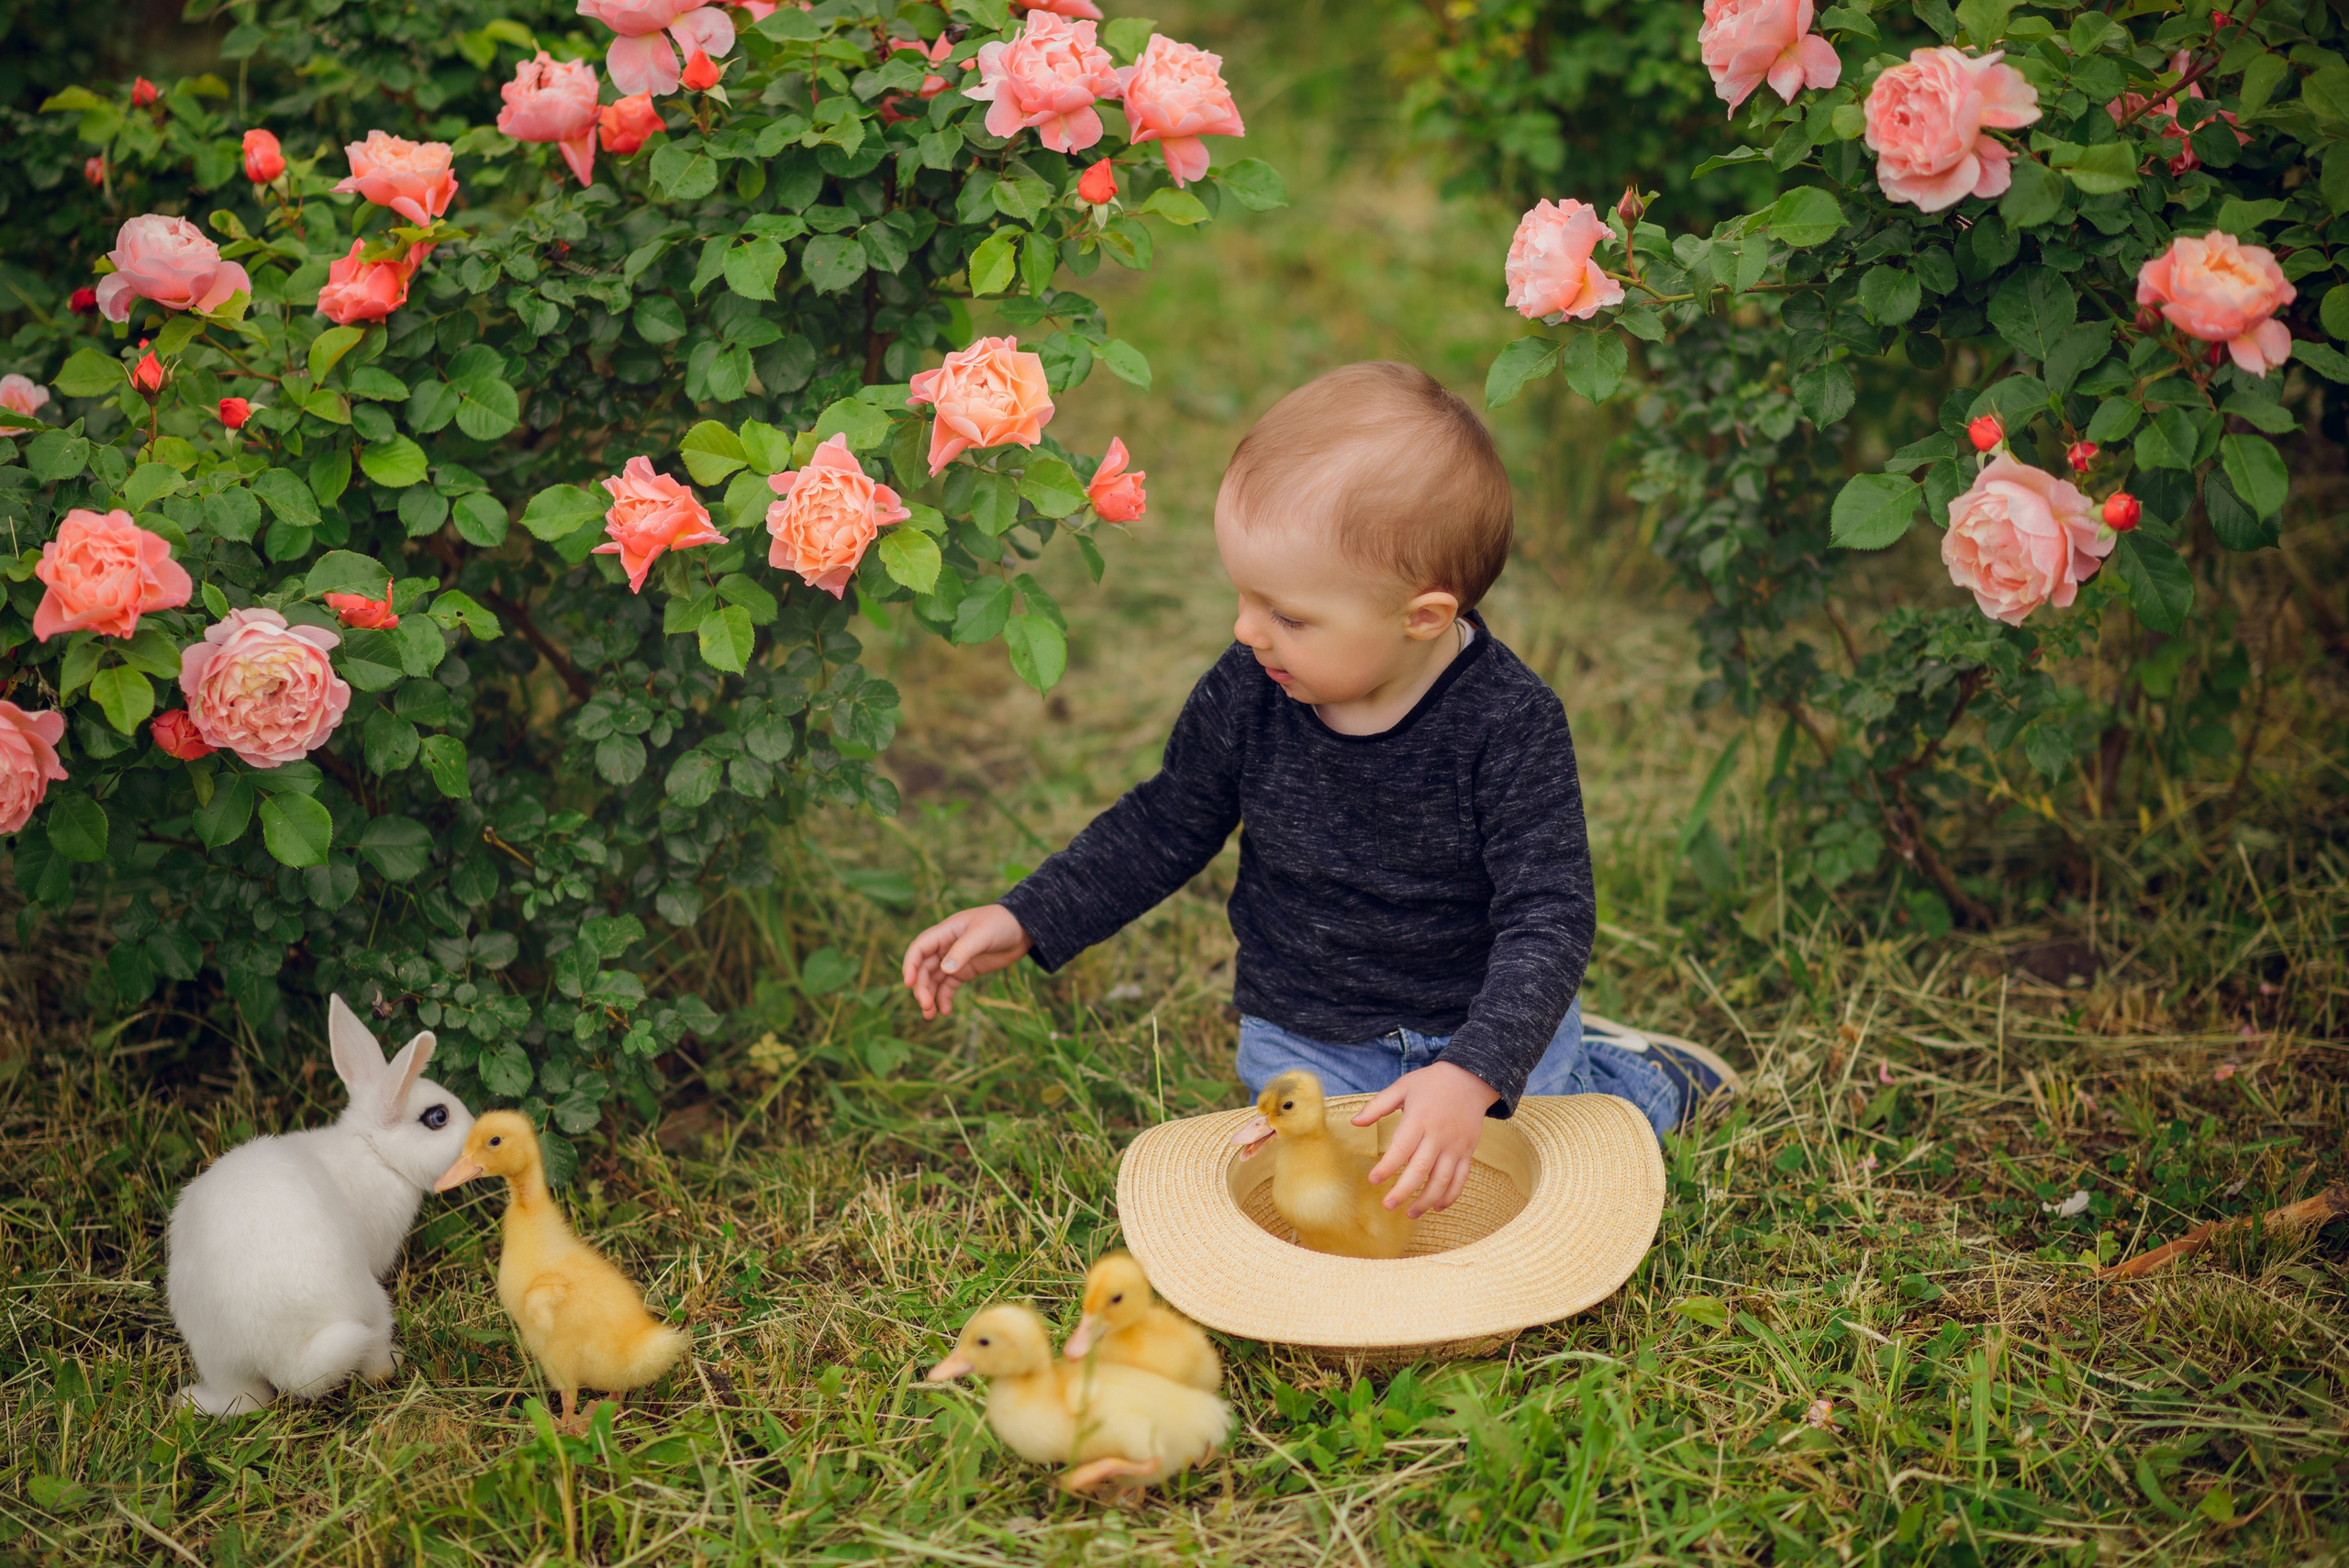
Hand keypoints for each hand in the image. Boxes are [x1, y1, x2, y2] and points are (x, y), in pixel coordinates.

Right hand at [902, 904, 1031, 1019]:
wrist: (1023, 929)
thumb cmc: (1001, 923)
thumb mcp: (982, 934)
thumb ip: (963, 950)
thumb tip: (945, 970)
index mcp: (944, 932)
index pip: (919, 949)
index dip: (910, 965)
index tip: (909, 983)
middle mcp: (945, 946)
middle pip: (923, 969)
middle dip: (921, 987)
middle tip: (926, 1006)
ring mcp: (954, 960)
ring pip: (934, 980)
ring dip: (929, 996)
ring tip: (930, 1015)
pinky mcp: (965, 971)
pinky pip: (948, 986)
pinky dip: (944, 998)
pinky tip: (945, 1011)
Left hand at [1353, 1061, 1498, 1217]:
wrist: (1470, 1078)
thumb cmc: (1431, 1082)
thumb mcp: (1402, 1086)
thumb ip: (1378, 1105)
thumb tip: (1355, 1122)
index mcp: (1419, 1119)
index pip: (1401, 1149)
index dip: (1387, 1167)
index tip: (1373, 1181)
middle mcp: (1438, 1136)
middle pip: (1420, 1170)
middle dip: (1403, 1191)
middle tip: (1387, 1205)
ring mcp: (1455, 1146)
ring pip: (1442, 1180)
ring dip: (1426, 1200)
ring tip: (1411, 1213)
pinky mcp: (1467, 1151)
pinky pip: (1461, 1179)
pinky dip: (1450, 1196)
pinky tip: (1438, 1206)